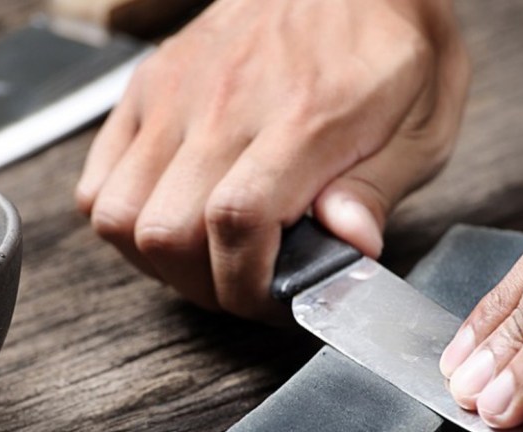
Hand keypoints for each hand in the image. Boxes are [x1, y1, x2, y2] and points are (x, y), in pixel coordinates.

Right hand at [75, 0, 468, 319]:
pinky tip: (171, 215)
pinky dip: (122, 216)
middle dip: (205, 286)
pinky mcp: (148, 84)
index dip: (245, 286)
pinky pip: (98, 175)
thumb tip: (347, 247)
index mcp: (305, 117)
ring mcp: (176, 92)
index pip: (238, 223)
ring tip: (205, 257)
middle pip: (165, 232)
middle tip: (244, 284)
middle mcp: (227, 103)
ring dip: (157, 258)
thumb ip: (380, 189)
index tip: (272, 299)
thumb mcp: (424, 120)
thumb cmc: (389, 39)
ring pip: (116, 212)